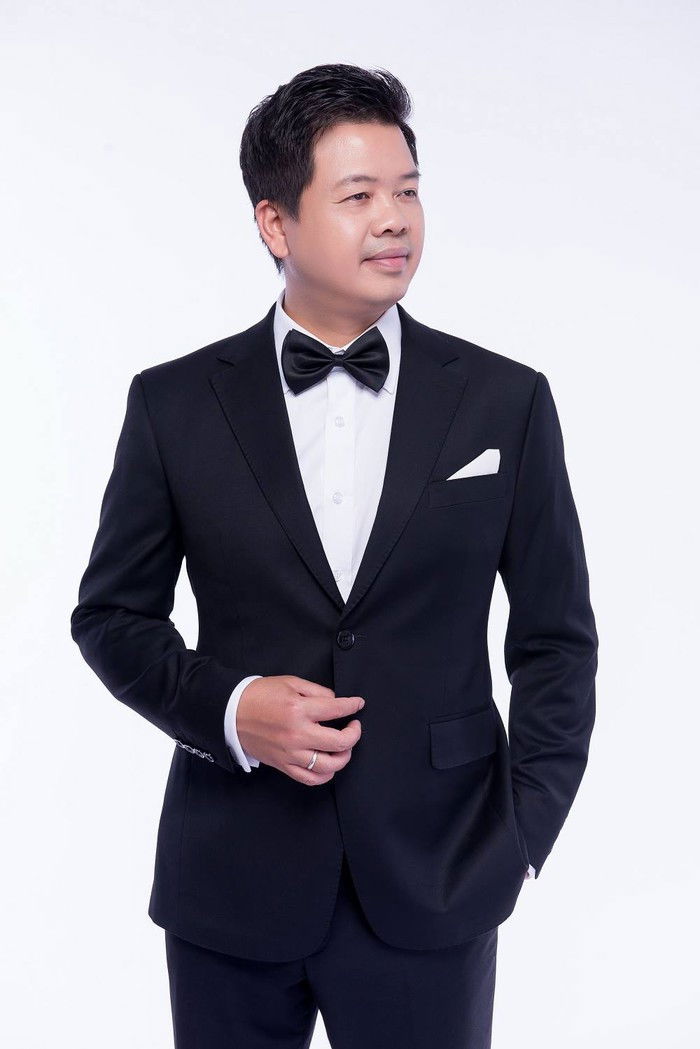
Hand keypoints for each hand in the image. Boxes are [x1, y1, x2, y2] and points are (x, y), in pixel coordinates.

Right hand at [236, 675, 364, 784]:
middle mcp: (297, 734)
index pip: (337, 710)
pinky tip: (329, 764)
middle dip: (354, 733)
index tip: (358, 704)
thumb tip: (335, 701)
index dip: (353, 706)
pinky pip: (310, 778)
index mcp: (299, 709)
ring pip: (329, 766)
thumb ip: (317, 691)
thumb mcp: (290, 683)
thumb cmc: (259, 695)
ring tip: (343, 747)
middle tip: (354, 726)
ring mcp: (291, 753)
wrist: (231, 712)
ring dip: (344, 757)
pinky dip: (325, 775)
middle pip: (340, 742)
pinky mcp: (283, 765)